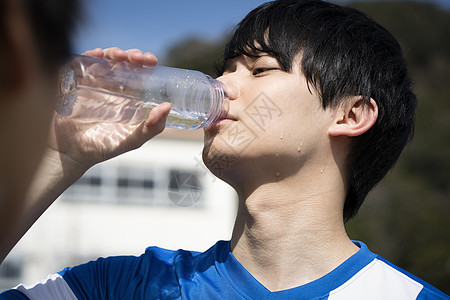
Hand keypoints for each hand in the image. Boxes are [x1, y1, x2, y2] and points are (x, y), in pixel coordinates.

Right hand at [48, 48, 170, 172]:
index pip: (137, 73)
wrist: (68, 155)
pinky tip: (96, 55)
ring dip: (112, 53)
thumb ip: (151, 128)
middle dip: (131, 55)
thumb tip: (168, 106)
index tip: (151, 61)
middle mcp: (108, 87)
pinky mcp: (70, 83)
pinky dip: (87, 56)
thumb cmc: (101, 148)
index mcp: (125, 97)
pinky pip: (78, 64)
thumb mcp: (131, 140)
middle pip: (121, 62)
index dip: (144, 63)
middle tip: (138, 58)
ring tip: (120, 57)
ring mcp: (88, 83)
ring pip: (102, 59)